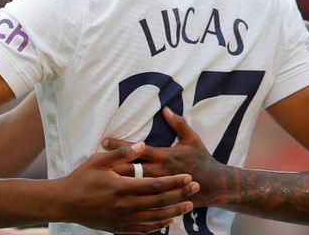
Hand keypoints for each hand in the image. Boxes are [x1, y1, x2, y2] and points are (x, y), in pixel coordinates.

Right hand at [61, 141, 198, 232]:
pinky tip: (168, 221)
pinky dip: (158, 225)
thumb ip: (122, 154)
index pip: (155, 185)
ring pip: (155, 217)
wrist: (64, 203)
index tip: (188, 177)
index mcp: (122, 188)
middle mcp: (126, 206)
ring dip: (174, 211)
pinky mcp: (119, 228)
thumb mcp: (99, 161)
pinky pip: (143, 229)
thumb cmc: (81, 179)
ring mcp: (123, 219)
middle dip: (179, 194)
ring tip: (189, 205)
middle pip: (159, 202)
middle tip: (195, 188)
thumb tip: (142, 144)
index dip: (173, 181)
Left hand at [103, 108, 224, 207]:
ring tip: (100, 178)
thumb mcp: (191, 138)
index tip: (104, 141)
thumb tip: (165, 108)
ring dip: (117, 181)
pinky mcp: (162, 199)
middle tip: (93, 161)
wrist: (214, 185)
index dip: (120, 145)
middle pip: (131, 169)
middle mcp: (159, 172)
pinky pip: (142, 199)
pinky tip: (115, 196)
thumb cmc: (201, 159)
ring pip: (133, 186)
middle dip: (112, 164)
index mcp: (164, 156)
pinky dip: (129, 196)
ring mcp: (160, 188)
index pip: (137, 150)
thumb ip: (178, 123)